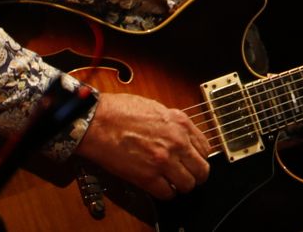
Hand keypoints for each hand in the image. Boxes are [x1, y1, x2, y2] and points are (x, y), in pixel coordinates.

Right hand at [73, 91, 211, 199]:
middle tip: (187, 176)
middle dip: (196, 175)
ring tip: (172, 182)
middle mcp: (177, 142)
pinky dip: (165, 193)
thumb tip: (180, 136)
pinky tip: (158, 186)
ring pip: (188, 185)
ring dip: (181, 186)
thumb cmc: (119, 111)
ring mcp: (163, 161)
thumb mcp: (155, 108)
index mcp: (180, 123)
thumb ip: (172, 124)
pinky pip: (167, 194)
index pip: (205, 148)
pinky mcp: (147, 177)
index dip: (198, 157)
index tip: (192, 161)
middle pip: (202, 170)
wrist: (97, 121)